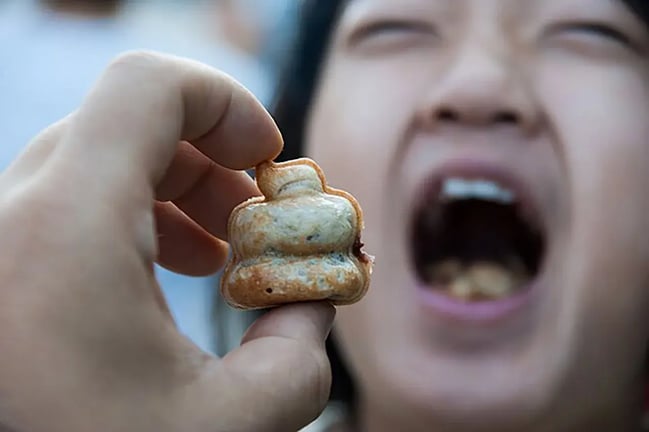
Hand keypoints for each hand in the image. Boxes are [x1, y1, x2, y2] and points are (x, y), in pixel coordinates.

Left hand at [0, 52, 333, 431]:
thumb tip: (315, 302)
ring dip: (174, 190)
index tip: (271, 162)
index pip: (149, 85)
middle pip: (129, 125)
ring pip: (95, 162)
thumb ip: (301, 350)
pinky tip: (163, 274)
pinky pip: (66, 204)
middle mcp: (11, 218)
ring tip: (216, 251)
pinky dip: (130, 217)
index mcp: (66, 228)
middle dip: (214, 161)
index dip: (228, 103)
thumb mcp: (234, 426)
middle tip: (256, 221)